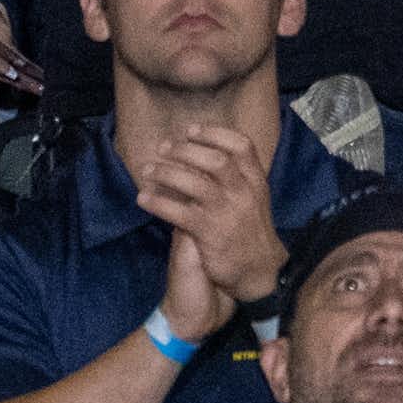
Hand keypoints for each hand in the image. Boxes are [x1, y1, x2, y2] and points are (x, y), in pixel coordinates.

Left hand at [135, 126, 286, 322]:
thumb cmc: (249, 230)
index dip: (214, 133)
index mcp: (255, 181)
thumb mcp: (253, 198)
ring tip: (148, 169)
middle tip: (163, 148)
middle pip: (216, 160)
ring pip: (195, 184)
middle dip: (185, 150)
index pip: (242, 146)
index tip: (191, 130)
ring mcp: (227, 213)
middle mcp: (243, 193)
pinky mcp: (209, 233)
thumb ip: (235, 175)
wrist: (259, 271)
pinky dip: (158, 203)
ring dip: (166, 173)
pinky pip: (179, 213)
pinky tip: (144, 199)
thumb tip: (203, 150)